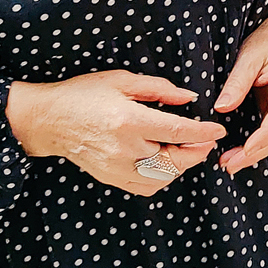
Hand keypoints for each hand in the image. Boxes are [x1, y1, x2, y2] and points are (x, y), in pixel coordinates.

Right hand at [7, 71, 224, 195]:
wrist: (49, 121)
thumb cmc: (84, 95)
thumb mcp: (122, 80)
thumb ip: (160, 89)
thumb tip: (190, 98)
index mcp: (129, 120)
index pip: (178, 131)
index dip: (203, 132)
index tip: (218, 130)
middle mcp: (124, 148)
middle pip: (176, 160)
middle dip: (197, 151)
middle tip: (205, 140)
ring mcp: (117, 168)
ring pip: (164, 177)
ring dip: (181, 164)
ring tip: (184, 147)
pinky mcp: (111, 178)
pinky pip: (147, 186)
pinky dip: (163, 177)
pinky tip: (163, 161)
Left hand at [213, 16, 267, 174]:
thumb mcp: (248, 56)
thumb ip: (236, 82)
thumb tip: (222, 107)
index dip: (262, 136)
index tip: (244, 150)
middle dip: (254, 153)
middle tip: (228, 163)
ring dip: (257, 153)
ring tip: (231, 163)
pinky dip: (261, 146)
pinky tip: (244, 153)